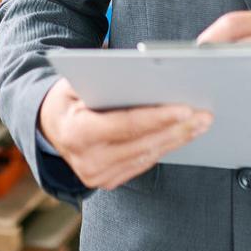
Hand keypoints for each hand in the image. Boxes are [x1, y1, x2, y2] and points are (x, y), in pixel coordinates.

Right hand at [37, 77, 212, 190]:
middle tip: (203, 114)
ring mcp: (97, 176)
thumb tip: (147, 68)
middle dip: (177, 129)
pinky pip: (142, 163)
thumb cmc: (67, 95)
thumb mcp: (77, 80)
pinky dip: (163, 148)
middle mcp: (87, 160)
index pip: (127, 125)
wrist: (46, 125)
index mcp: (77, 132)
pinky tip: (181, 135)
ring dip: (176, 139)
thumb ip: (106, 77)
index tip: (185, 108)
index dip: (158, 117)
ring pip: (147, 156)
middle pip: (143, 144)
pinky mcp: (107, 182)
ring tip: (200, 123)